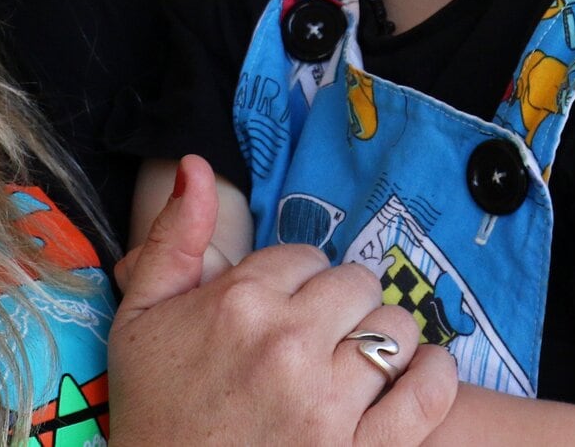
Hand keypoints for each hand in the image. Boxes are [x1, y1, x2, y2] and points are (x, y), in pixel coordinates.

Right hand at [108, 156, 456, 444]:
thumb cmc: (153, 408)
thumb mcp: (141, 315)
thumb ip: (173, 238)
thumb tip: (196, 165)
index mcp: (237, 303)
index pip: (303, 256)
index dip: (296, 278)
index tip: (283, 304)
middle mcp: (287, 343)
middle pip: (356, 284)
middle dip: (343, 301)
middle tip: (322, 330)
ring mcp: (328, 402)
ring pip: (394, 331)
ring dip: (383, 339)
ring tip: (360, 357)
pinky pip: (425, 396)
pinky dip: (434, 378)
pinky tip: (418, 374)